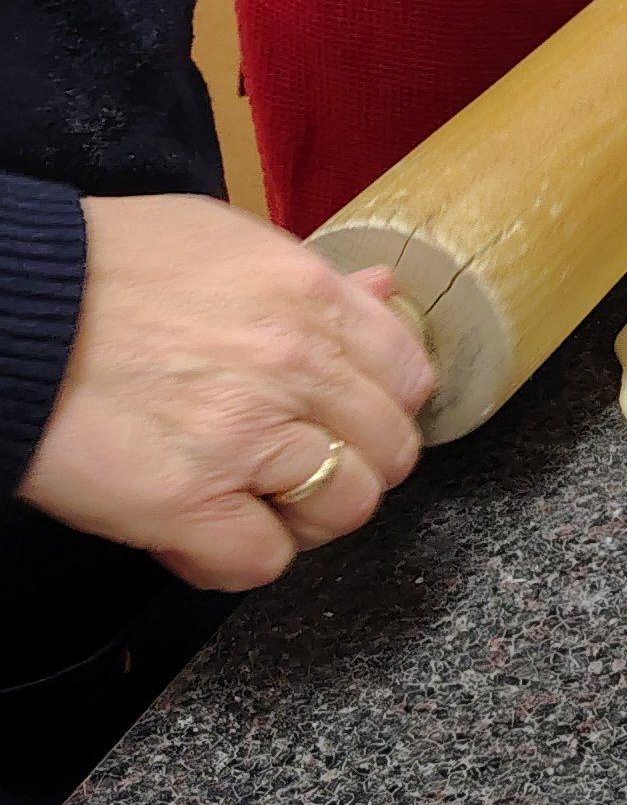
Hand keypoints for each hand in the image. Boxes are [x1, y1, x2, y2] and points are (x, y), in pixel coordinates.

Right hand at [17, 196, 430, 591]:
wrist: (18, 311)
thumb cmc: (109, 270)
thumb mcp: (230, 243)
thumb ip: (314, 277)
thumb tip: (380, 290)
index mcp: (310, 296)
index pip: (409, 374)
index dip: (384, 405)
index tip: (352, 417)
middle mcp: (296, 364)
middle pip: (390, 449)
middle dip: (355, 463)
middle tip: (301, 464)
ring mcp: (247, 436)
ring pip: (345, 508)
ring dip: (305, 514)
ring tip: (257, 499)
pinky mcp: (188, 502)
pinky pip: (260, 561)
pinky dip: (238, 557)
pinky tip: (205, 531)